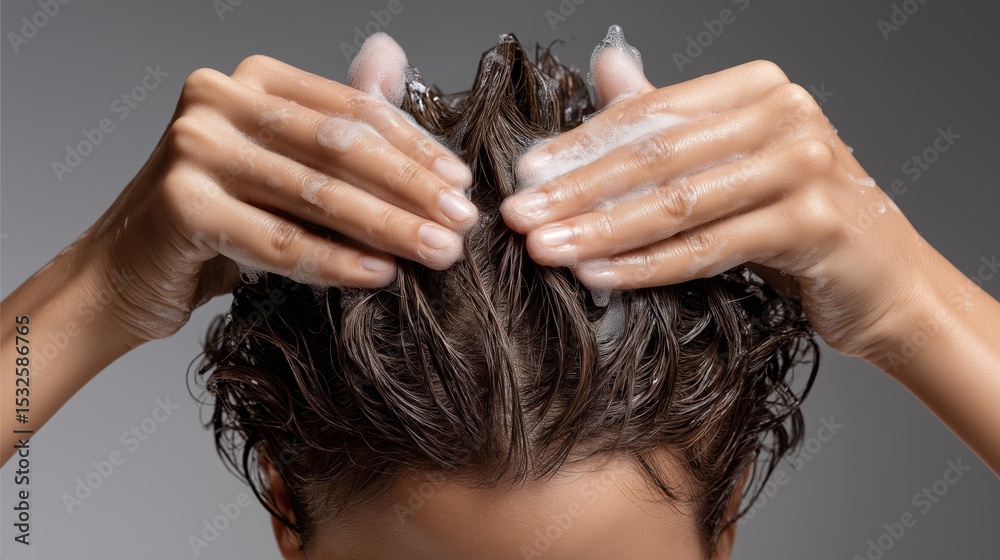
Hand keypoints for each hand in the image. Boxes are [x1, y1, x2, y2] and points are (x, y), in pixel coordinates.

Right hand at [82, 34, 476, 342]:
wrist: (128, 270)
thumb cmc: (219, 216)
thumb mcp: (282, 160)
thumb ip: (335, 116)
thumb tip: (392, 55)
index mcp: (251, 80)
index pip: (352, 110)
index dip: (413, 147)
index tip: (460, 182)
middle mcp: (218, 100)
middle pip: (339, 148)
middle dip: (410, 189)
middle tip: (462, 223)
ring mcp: (194, 148)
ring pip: (316, 195)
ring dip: (388, 227)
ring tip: (438, 253)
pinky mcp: (181, 204)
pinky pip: (281, 241)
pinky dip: (337, 262)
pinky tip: (381, 275)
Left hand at [500, 28, 926, 360]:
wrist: (885, 280)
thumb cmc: (799, 220)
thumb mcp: (732, 160)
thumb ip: (671, 117)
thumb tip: (607, 66)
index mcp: (756, 88)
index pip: (649, 116)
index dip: (580, 146)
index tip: (525, 174)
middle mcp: (785, 113)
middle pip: (656, 157)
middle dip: (577, 190)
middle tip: (518, 216)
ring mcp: (806, 163)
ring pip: (677, 203)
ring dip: (600, 230)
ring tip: (544, 250)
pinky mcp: (815, 222)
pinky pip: (708, 247)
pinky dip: (647, 266)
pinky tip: (598, 276)